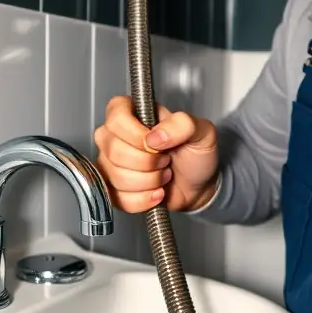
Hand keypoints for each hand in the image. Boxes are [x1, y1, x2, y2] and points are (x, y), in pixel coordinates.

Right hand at [94, 95, 219, 213]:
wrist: (197, 186)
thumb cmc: (195, 155)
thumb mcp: (201, 131)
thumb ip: (182, 125)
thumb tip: (154, 137)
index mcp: (133, 113)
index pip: (116, 116)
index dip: (136, 134)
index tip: (156, 144)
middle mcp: (115, 136)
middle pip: (115, 150)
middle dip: (149, 162)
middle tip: (166, 160)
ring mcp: (110, 163)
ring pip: (117, 176)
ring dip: (149, 181)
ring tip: (163, 174)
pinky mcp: (113, 189)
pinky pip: (119, 198)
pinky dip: (144, 199)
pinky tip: (157, 192)